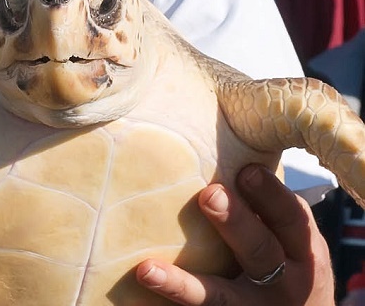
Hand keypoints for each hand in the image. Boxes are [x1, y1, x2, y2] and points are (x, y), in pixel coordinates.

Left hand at [136, 165, 334, 304]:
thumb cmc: (288, 268)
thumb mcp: (291, 242)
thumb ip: (268, 210)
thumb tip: (230, 155)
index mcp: (301, 251)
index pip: (292, 219)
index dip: (271, 194)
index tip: (247, 169)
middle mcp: (283, 282)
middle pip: (260, 251)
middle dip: (236, 222)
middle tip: (210, 195)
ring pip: (219, 295)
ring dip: (182, 283)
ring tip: (148, 269)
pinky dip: (173, 296)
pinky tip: (145, 281)